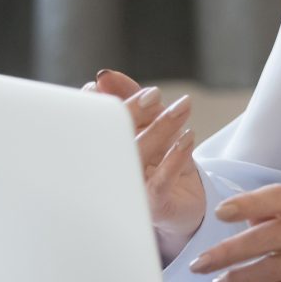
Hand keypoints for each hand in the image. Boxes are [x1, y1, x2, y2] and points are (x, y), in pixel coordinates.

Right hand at [88, 70, 202, 260]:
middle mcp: (109, 174)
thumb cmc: (160, 161)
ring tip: (183, 107)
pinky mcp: (150, 206)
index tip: (100, 83)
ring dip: (161, 128)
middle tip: (152, 94)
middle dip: (129, 112)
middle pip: (114, 139)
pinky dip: (175, 157)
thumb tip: (106, 76)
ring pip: (138, 156)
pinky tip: (189, 137)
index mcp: (103, 153)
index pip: (92, 126)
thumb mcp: (150, 123)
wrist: (186, 205)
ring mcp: (128, 191)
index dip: (93, 105)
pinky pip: (159, 181)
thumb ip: (130, 97)